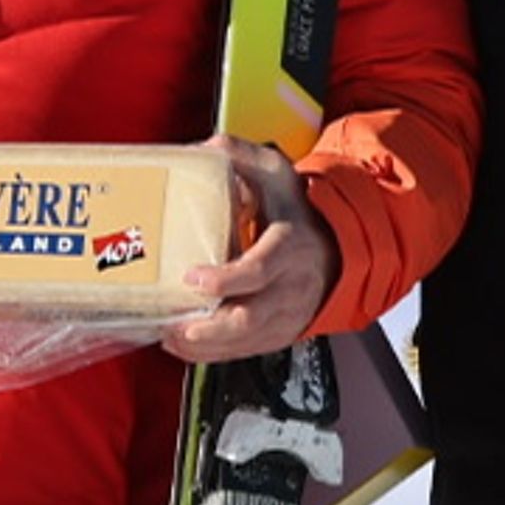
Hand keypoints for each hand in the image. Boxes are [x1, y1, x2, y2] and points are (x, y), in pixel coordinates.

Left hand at [162, 135, 339, 363]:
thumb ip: (241, 157)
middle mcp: (290, 287)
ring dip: (204, 346)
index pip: (260, 270)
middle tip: (174, 325)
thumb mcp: (277, 175)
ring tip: (168, 335)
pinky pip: (243, 352)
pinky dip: (210, 354)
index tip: (194, 278)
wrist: (336, 250)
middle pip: (250, 318)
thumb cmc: (298, 213)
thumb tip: (201, 149)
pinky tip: (180, 345)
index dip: (227, 279)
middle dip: (210, 328)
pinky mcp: (277, 334)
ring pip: (245, 342)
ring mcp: (286, 315)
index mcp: (290, 247)